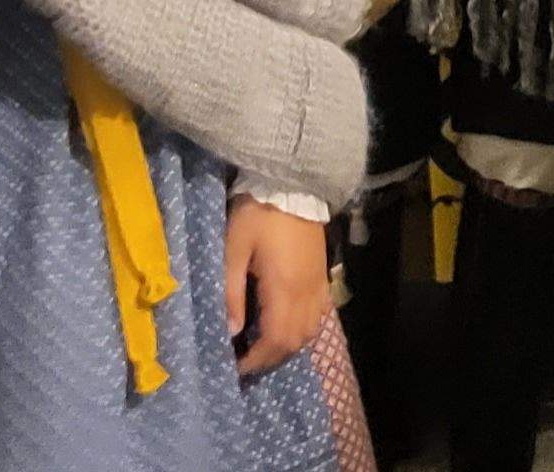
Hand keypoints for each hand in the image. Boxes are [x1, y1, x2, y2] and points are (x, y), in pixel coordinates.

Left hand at [224, 198, 331, 376]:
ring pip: (308, 333)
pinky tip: (286, 327)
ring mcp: (318, 286)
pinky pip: (317, 317)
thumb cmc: (257, 216)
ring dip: (286, 348)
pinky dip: (301, 331)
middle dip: (269, 359)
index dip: (256, 360)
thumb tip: (231, 331)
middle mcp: (306, 294)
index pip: (275, 339)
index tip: (236, 367)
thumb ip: (231, 293)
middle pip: (294, 342)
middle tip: (245, 362)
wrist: (293, 186)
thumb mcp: (234, 251)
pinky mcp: (322, 278)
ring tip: (263, 348)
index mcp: (284, 288)